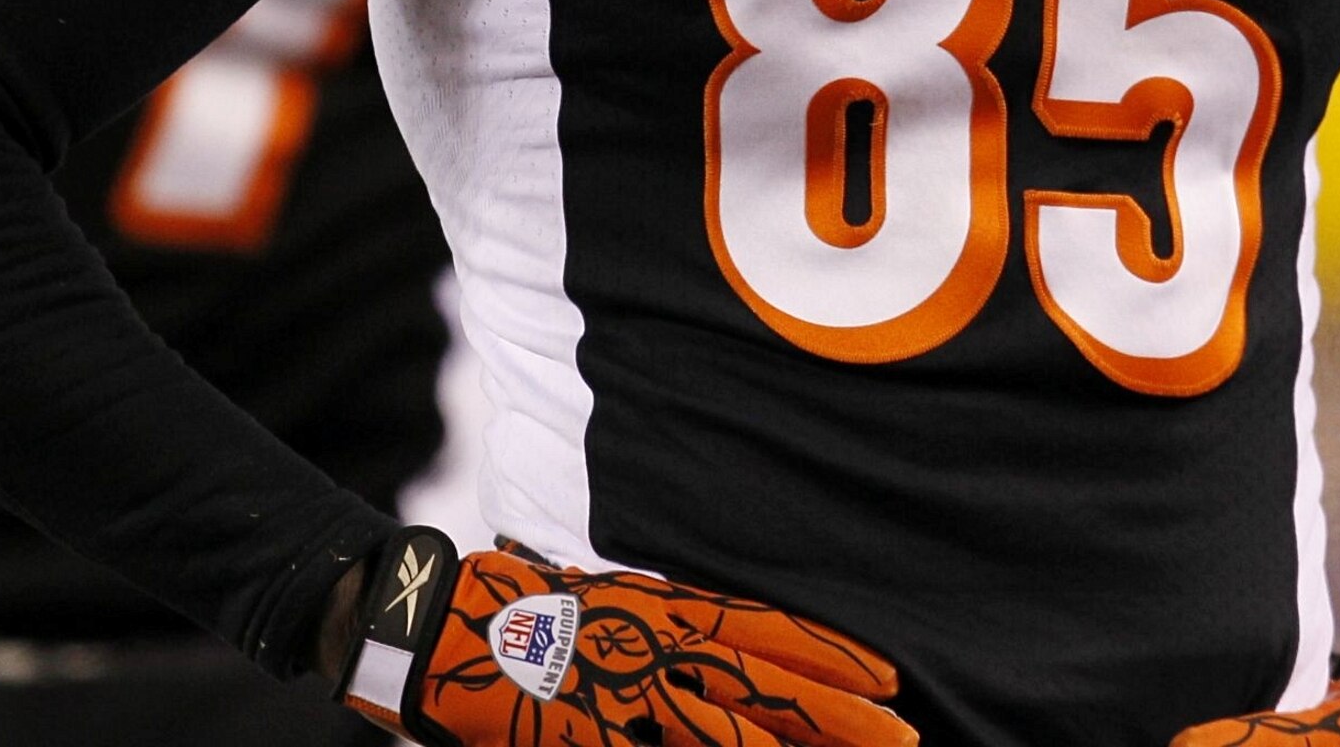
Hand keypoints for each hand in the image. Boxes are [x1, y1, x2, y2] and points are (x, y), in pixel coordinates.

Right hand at [338, 531, 917, 746]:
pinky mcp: (588, 732)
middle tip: (904, 732)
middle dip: (839, 711)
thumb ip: (659, 629)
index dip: (830, 656)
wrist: (435, 621)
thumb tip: (711, 649)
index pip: (768, 633)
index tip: (888, 677)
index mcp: (661, 610)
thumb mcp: (603, 607)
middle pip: (766, 682)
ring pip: (729, 726)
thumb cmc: (516, 610)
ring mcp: (623, 692)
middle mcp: (655, 646)